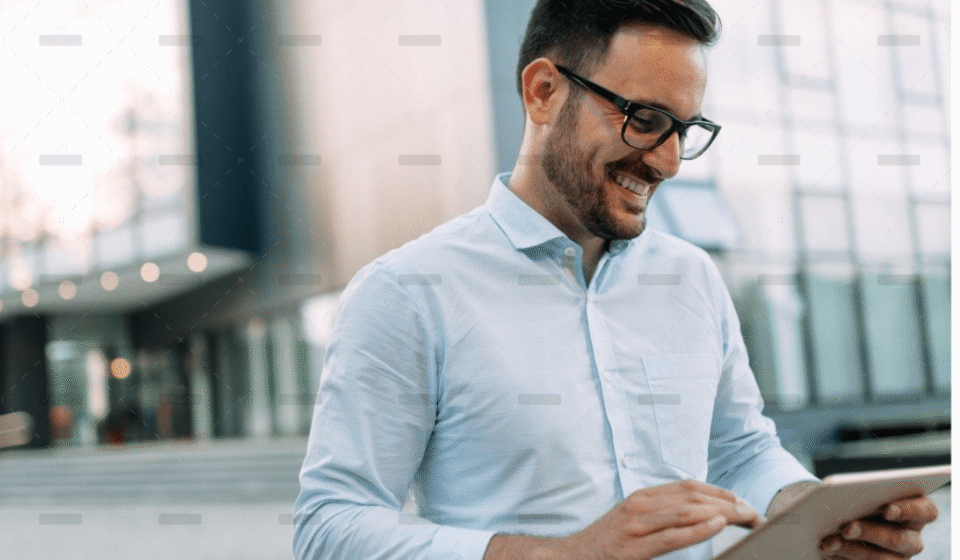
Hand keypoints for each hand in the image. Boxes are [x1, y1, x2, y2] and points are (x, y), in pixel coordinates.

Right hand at [558, 479, 763, 559]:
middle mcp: (640, 505)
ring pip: (686, 510)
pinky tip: (718, 525)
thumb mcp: (634, 521)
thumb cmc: (606, 543)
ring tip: (746, 517)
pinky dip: (698, 528)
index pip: (688, 487)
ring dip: (722, 512)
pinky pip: (671, 534)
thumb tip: (697, 512)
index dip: (719, 491)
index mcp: (642, 497)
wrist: (572, 556)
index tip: (743, 502)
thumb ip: (660, 514)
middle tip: (754, 513)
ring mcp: (636, 524)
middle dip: (728, 502)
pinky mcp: (634, 546)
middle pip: (693, 495)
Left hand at [818, 496, 938, 558]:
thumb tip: (842, 493)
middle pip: (897, 539)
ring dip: (851, 551)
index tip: (887, 509)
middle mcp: (912, 537)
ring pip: (880, 559)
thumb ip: (865, 492)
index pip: (925, 511)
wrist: (842, 516)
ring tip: (828, 544)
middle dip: (869, 533)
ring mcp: (897, 556)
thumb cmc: (860, 496)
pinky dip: (843, 559)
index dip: (908, 510)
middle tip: (846, 528)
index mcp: (918, 511)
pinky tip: (827, 552)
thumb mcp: (865, 491)